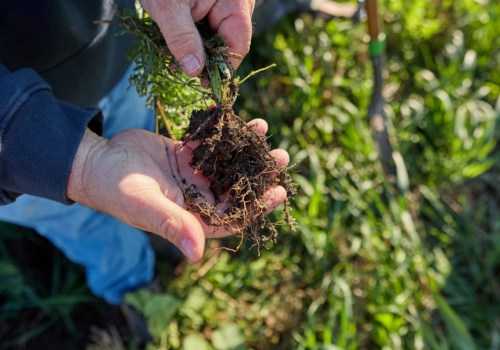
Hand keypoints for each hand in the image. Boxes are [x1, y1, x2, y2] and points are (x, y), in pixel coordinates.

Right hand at [67, 119, 288, 261]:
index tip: (279, 191)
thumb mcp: (146, 206)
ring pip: (227, 163)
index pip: (233, 217)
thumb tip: (198, 254)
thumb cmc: (117, 189)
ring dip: (246, 148)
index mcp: (193, 217)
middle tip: (281, 157)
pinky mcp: (186, 154)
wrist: (97, 162)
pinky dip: (224, 131)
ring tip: (264, 129)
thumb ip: (173, 225)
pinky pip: (211, 142)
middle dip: (260, 173)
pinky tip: (238, 117)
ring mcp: (193, 174)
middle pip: (237, 187)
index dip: (258, 206)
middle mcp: (198, 197)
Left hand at [141, 0, 254, 75]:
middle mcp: (234, 5)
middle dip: (205, 59)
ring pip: (215, 39)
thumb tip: (194, 71)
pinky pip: (205, 30)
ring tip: (174, 53)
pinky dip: (190, 39)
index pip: (238, 45)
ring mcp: (223, 6)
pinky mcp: (208, 8)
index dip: (222, 68)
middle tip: (180, 68)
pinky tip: (175, 41)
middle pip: (227, 44)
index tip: (201, 82)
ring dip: (195, 50)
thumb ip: (182, 37)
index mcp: (236, 2)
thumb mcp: (168, 6)